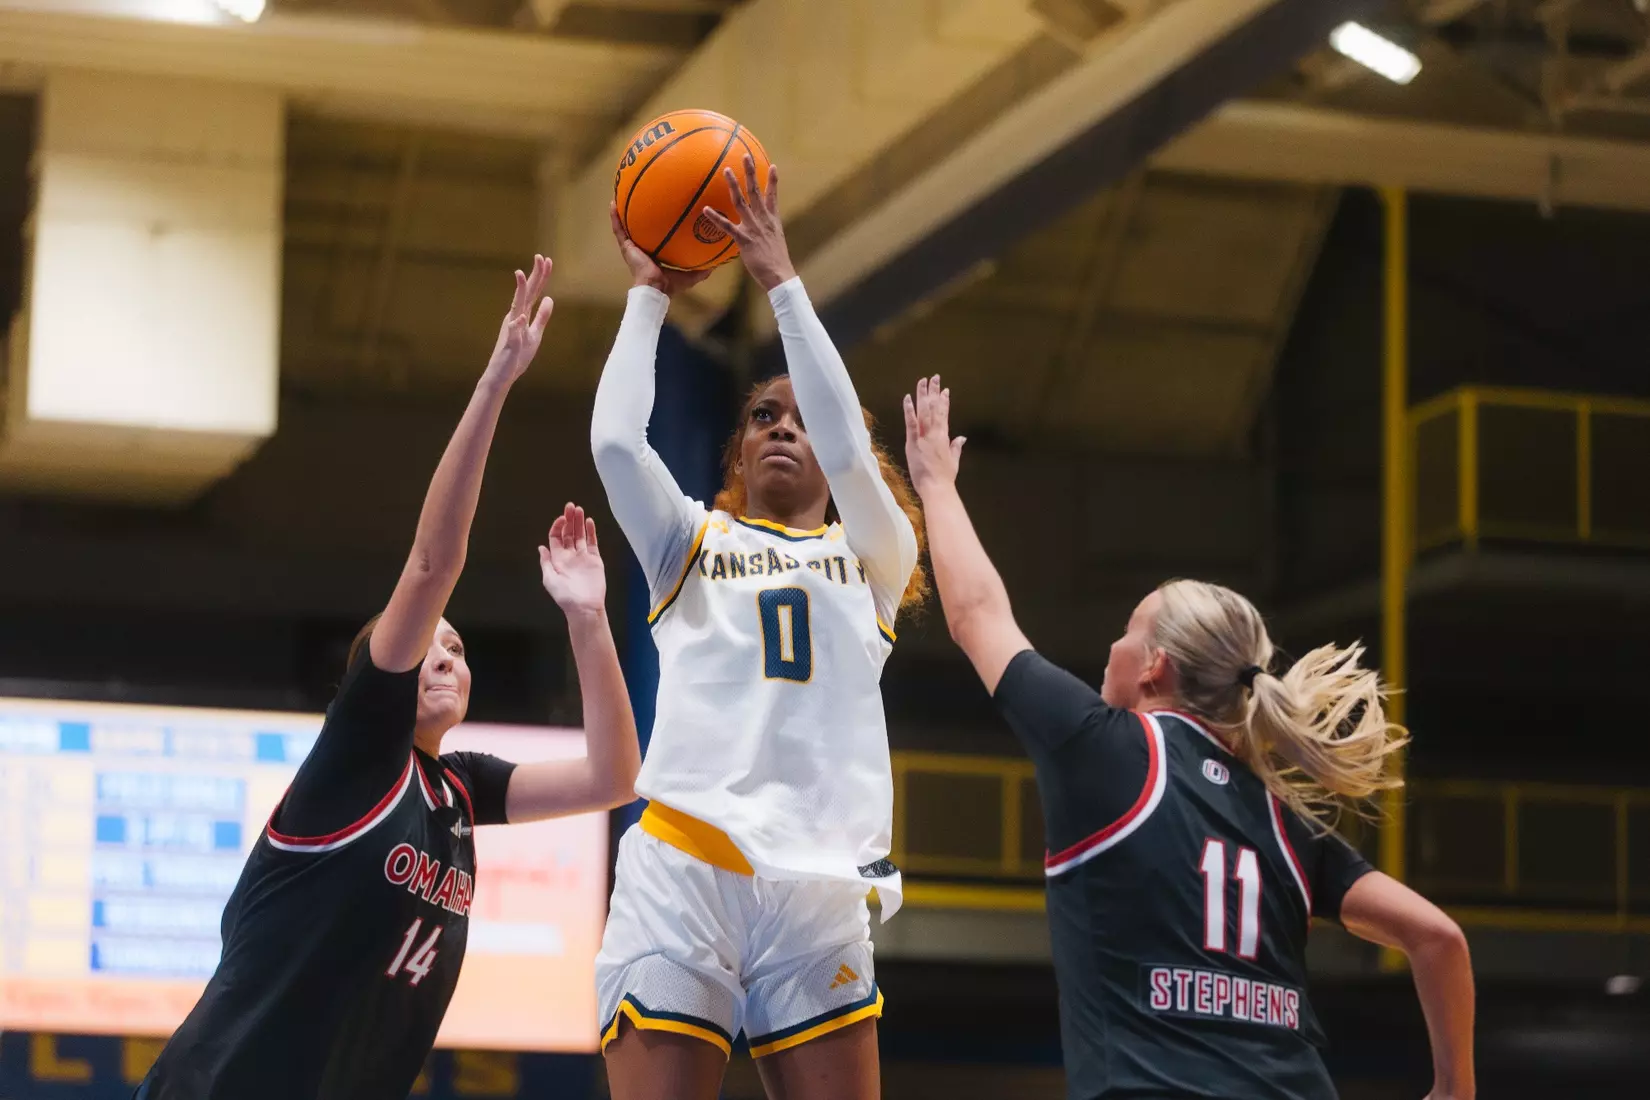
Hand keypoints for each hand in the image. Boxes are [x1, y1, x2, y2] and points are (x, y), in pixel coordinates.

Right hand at [486, 254, 554, 383]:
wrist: (503, 375)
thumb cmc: (518, 355)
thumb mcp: (535, 333)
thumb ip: (542, 316)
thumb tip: (550, 299)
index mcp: (523, 314)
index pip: (534, 292)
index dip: (541, 277)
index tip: (548, 260)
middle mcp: (516, 317)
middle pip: (527, 293)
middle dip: (534, 275)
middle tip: (540, 256)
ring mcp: (511, 329)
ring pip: (517, 306)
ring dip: (519, 291)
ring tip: (520, 274)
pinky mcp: (510, 344)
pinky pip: (513, 332)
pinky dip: (517, 324)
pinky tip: (521, 315)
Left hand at [538, 503, 605, 616]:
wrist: (584, 607)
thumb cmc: (565, 596)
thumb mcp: (549, 579)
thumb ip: (546, 562)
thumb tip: (541, 547)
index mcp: (557, 559)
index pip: (556, 538)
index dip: (557, 527)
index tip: (561, 518)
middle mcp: (570, 555)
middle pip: (568, 533)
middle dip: (569, 520)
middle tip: (570, 506)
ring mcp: (583, 557)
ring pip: (580, 535)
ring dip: (579, 522)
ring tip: (579, 509)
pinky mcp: (595, 559)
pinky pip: (593, 543)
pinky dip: (591, 532)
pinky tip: (589, 521)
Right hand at [610, 204, 714, 296]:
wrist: (655, 289)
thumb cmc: (670, 285)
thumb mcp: (690, 276)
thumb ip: (702, 270)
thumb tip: (716, 264)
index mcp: (654, 254)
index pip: (655, 237)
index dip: (656, 226)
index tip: (660, 212)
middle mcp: (642, 249)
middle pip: (639, 229)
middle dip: (638, 216)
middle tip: (640, 199)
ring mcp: (632, 247)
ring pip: (624, 226)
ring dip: (621, 212)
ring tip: (619, 195)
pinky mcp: (626, 247)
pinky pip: (618, 229)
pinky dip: (614, 216)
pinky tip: (612, 203)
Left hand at [702, 157, 795, 291]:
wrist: (780, 276)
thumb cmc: (775, 263)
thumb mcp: (774, 244)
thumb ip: (765, 234)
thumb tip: (758, 235)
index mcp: (772, 221)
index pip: (773, 197)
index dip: (773, 181)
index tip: (772, 165)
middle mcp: (764, 220)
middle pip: (756, 192)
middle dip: (751, 173)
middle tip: (745, 156)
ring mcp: (754, 228)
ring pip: (742, 202)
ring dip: (733, 185)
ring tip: (725, 170)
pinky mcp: (745, 240)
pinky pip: (728, 227)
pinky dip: (716, 218)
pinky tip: (706, 209)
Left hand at [903, 374, 965, 494]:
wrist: (937, 487)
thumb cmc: (945, 476)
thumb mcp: (954, 460)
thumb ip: (956, 446)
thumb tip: (962, 437)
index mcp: (944, 437)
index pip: (944, 414)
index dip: (944, 401)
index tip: (945, 390)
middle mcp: (935, 433)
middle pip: (934, 408)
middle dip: (934, 391)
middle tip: (934, 377)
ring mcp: (924, 436)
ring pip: (924, 411)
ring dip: (923, 394)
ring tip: (923, 381)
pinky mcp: (913, 442)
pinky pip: (911, 423)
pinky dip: (909, 410)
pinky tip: (908, 397)